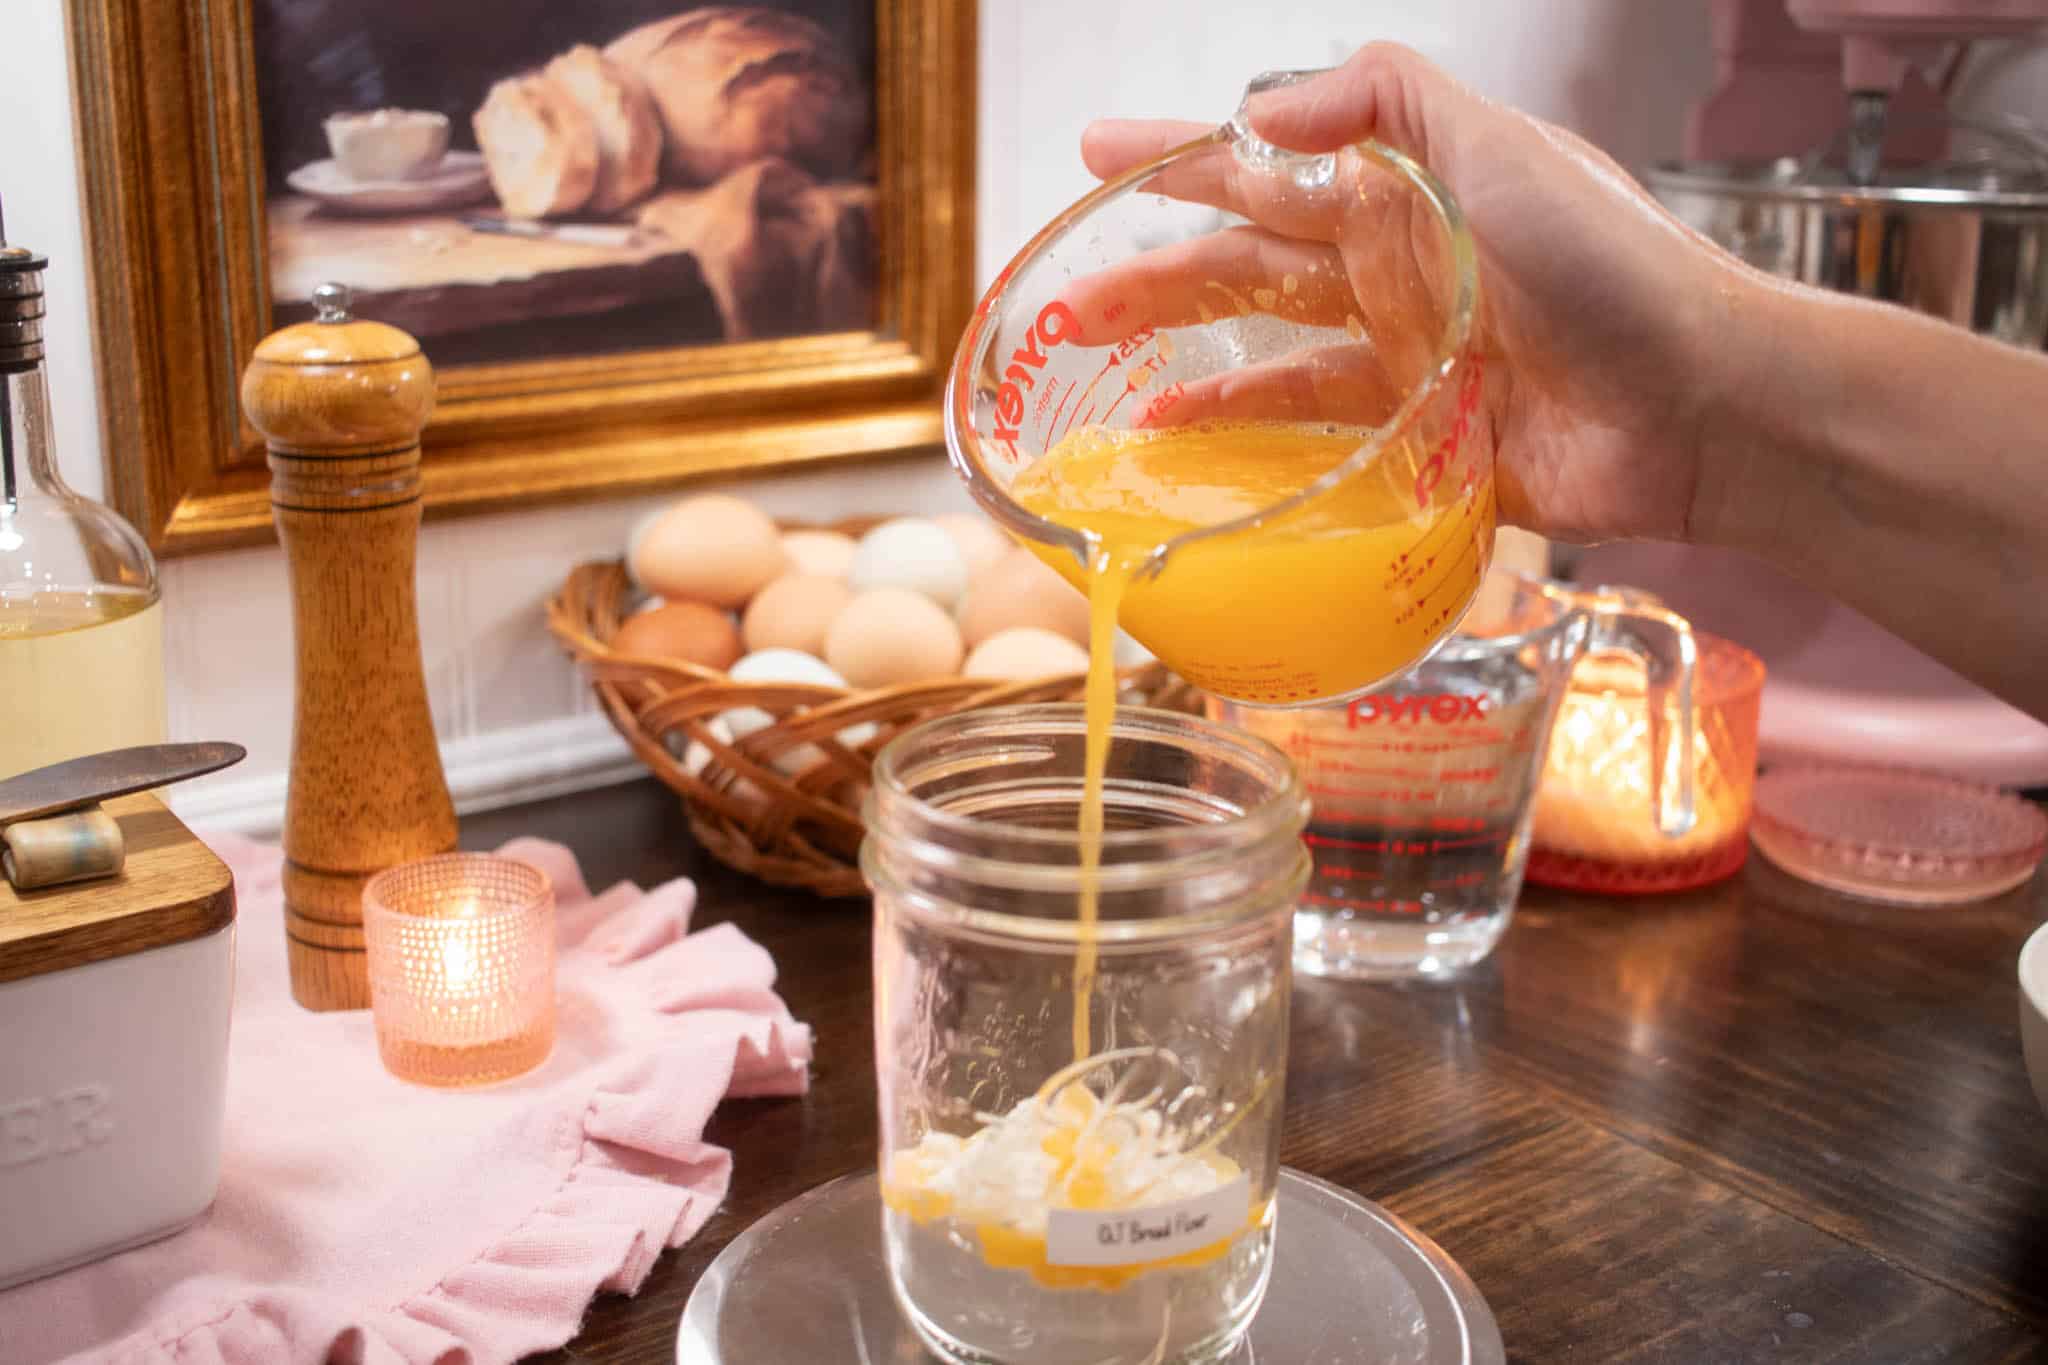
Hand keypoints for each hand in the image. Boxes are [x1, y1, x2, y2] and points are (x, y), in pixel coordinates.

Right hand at [1080, 44, 1754, 544]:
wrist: (1700, 401)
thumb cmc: (1612, 265)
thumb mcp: (1495, 146)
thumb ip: (1381, 102)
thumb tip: (1257, 111)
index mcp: (1406, 190)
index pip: (1266, 162)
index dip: (1179, 154)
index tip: (1093, 151)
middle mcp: (1397, 269)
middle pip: (1250, 264)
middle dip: (1159, 272)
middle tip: (1073, 298)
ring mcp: (1406, 358)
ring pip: (1269, 356)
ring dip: (1190, 366)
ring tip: (1111, 391)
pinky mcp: (1421, 443)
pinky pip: (1317, 439)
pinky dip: (1252, 441)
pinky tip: (1196, 451)